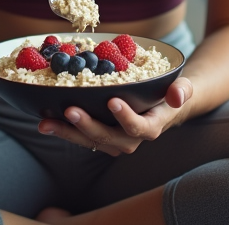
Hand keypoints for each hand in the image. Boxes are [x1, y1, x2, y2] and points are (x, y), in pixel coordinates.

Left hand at [36, 77, 193, 155]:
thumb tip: (178, 95)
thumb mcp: (183, 88)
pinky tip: (44, 120)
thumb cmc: (171, 93)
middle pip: (107, 137)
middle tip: (70, 111)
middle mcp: (130, 139)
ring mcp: (113, 140)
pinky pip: (80, 136)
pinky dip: (63, 129)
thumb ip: (183, 90)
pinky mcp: (99, 136)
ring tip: (45, 123)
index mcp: (150, 127)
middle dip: (87, 127)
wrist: (163, 105)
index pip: (138, 127)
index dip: (126, 117)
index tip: (112, 101)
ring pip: (89, 140)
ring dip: (66, 132)